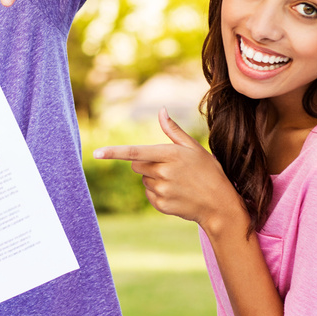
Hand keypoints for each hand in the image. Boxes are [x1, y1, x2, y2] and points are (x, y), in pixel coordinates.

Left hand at [94, 108, 245, 232]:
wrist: (219, 204)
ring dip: (153, 179)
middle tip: (168, 167)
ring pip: (143, 180)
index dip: (113, 153)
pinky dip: (157, 192)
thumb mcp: (193, 148)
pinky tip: (175, 193)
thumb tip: (161, 110)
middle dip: (146, 163)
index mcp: (170, 155)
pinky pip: (148, 194)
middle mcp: (163, 173)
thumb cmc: (208, 171)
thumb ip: (173, 130)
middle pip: (136, 165)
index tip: (96, 153)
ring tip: (177, 181)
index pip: (135, 152)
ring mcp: (161, 190)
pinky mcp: (161, 204)